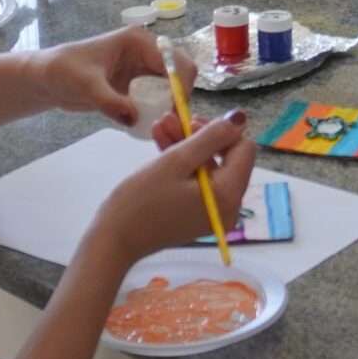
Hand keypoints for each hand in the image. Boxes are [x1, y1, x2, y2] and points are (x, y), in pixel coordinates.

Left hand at [33, 26, 187, 129]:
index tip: (172, 111)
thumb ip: (109, 101)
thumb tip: (134, 118)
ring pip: (170, 90)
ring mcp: (142, 71)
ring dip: (168, 108)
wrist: (46, 80)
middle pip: (179, 76)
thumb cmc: (62, 71)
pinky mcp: (136, 87)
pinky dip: (156, 113)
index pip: (175, 61)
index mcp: (138, 41)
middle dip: (177, 99)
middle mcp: (146, 53)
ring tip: (156, 126)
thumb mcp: (85, 85)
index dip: (180, 86)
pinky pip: (157, 101)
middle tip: (166, 123)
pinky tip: (146, 126)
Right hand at [93, 106, 255, 267]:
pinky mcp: (196, 215)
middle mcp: (228, 207)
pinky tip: (161, 141)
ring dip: (186, 145)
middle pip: (226, 159)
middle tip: (172, 119)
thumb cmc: (142, 200)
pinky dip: (182, 164)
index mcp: (228, 195)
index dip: (221, 131)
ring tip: (160, 124)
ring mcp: (212, 213)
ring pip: (208, 168)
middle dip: (199, 136)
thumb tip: (239, 118)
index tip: (191, 121)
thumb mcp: (176, 160)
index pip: (243, 149)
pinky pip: (197, 183)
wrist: (114, 240)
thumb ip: (210, 137)